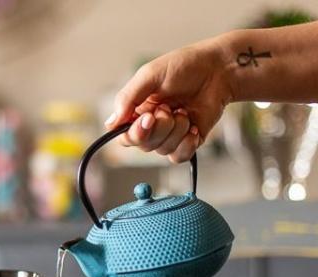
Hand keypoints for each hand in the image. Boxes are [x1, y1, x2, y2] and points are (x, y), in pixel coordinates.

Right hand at [105, 39, 232, 162]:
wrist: (219, 70)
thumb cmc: (184, 66)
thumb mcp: (149, 75)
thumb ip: (127, 98)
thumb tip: (111, 123)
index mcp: (136, 110)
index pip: (124, 135)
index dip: (135, 132)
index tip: (148, 117)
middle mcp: (150, 126)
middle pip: (143, 145)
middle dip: (160, 127)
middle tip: (170, 108)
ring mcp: (169, 135)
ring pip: (162, 150)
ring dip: (177, 130)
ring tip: (184, 111)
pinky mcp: (187, 142)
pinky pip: (179, 156)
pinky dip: (187, 143)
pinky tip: (194, 127)